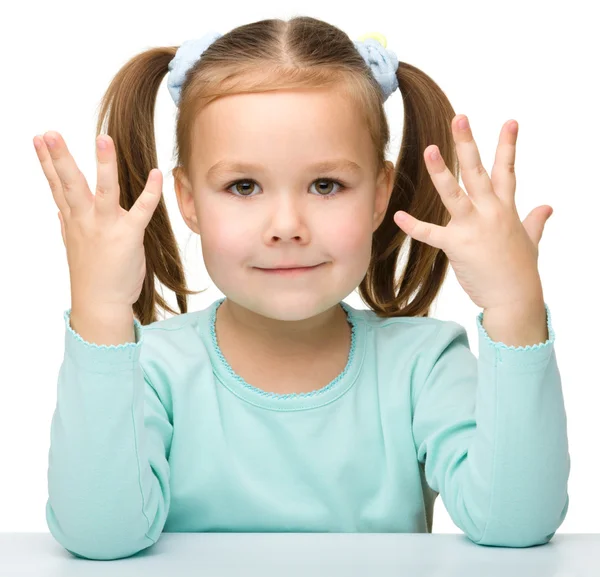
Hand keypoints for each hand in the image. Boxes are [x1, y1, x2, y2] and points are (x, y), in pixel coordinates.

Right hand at [33, 131, 162, 308]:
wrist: (101, 303)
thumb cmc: (92, 276)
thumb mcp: (74, 247)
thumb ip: (68, 225)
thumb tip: (59, 211)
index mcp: (73, 221)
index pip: (56, 186)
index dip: (46, 162)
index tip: (39, 139)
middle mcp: (86, 221)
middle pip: (69, 184)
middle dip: (59, 158)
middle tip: (51, 134)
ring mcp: (106, 228)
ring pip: (104, 191)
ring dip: (104, 166)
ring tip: (102, 140)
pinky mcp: (128, 236)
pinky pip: (141, 210)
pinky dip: (150, 192)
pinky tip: (156, 173)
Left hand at [393, 115, 551, 310]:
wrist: (514, 297)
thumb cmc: (520, 269)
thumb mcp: (531, 240)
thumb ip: (535, 220)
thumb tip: (548, 207)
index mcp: (505, 208)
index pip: (507, 170)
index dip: (508, 145)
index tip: (510, 121)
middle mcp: (490, 212)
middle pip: (478, 171)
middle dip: (467, 144)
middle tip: (459, 119)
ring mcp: (473, 227)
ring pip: (455, 194)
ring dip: (441, 172)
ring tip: (428, 150)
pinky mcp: (457, 246)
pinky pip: (431, 233)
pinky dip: (414, 225)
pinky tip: (398, 215)